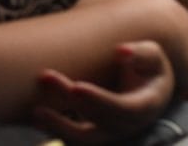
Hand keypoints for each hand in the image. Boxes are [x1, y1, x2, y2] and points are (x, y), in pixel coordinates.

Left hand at [31, 41, 174, 144]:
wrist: (147, 87)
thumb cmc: (148, 67)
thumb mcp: (152, 56)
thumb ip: (141, 53)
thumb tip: (121, 51)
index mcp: (145, 106)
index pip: (120, 108)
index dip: (99, 100)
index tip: (76, 87)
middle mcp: (127, 126)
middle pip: (96, 121)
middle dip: (70, 101)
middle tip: (46, 77)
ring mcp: (110, 135)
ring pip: (82, 139)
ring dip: (58, 126)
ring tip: (36, 111)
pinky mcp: (94, 136)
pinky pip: (74, 139)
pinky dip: (56, 129)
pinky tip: (38, 116)